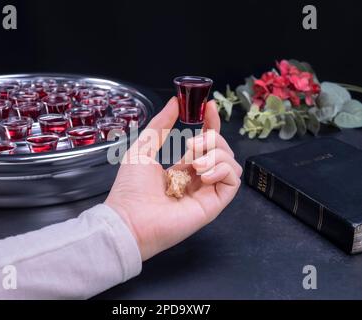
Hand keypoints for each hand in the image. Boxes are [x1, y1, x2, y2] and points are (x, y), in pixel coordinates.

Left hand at [105, 97, 242, 260]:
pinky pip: (233, 180)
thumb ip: (160, 124)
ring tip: (193, 163)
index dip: (210, 123)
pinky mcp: (214, 204)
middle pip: (221, 149)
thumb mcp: (143, 147)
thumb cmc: (131, 187)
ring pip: (231, 162)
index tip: (208, 106)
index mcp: (183, 168)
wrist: (129, 219)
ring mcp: (207, 191)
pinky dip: (222, 169)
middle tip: (190, 146)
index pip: (206, 143)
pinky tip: (202, 174)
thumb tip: (175, 101)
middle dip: (211, 138)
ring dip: (216, 154)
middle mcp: (198, 178)